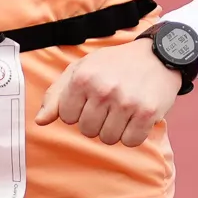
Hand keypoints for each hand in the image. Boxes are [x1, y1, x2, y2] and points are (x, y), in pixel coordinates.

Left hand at [32, 39, 178, 147]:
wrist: (157, 55)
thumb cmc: (114, 64)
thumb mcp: (81, 69)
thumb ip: (56, 95)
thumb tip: (40, 122)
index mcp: (83, 78)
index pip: (68, 118)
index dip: (79, 111)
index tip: (91, 100)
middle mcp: (103, 90)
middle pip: (87, 131)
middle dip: (96, 122)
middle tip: (110, 105)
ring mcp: (126, 102)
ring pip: (108, 139)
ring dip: (114, 129)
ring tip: (122, 110)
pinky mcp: (147, 113)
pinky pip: (130, 142)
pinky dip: (132, 135)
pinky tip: (135, 118)